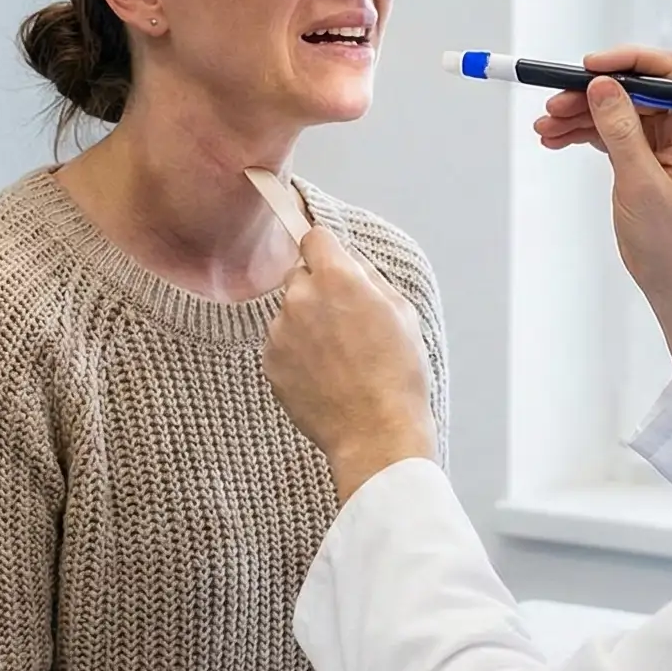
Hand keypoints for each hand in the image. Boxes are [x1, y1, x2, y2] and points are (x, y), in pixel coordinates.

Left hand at [264, 227, 438, 501]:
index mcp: (336, 278)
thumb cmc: (398, 374)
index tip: (334, 264)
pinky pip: (282, 344)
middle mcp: (300, 298)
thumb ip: (369, 277)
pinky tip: (325, 376)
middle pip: (300, 275)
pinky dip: (297, 354)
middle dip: (319, 289)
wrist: (376, 433)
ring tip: (339, 357)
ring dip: (307, 324)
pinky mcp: (269, 362)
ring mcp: (279, 332)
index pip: (314, 237)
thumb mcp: (402, 312)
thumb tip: (350, 261)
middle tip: (346, 321)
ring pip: (290, 312)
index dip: (327, 250)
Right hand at [534, 45, 671, 378]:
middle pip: (633, 90)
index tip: (590, 68)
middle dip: (591, 94)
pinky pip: (609, 133)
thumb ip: (621, 130)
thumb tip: (601, 86)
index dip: (627, 62)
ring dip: (579, 115)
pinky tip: (555, 138)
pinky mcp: (642, 159)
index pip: (666, 74)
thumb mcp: (641, 182)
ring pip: (616, 111)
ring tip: (545, 127)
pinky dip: (582, 133)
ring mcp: (662, 144)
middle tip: (554, 104)